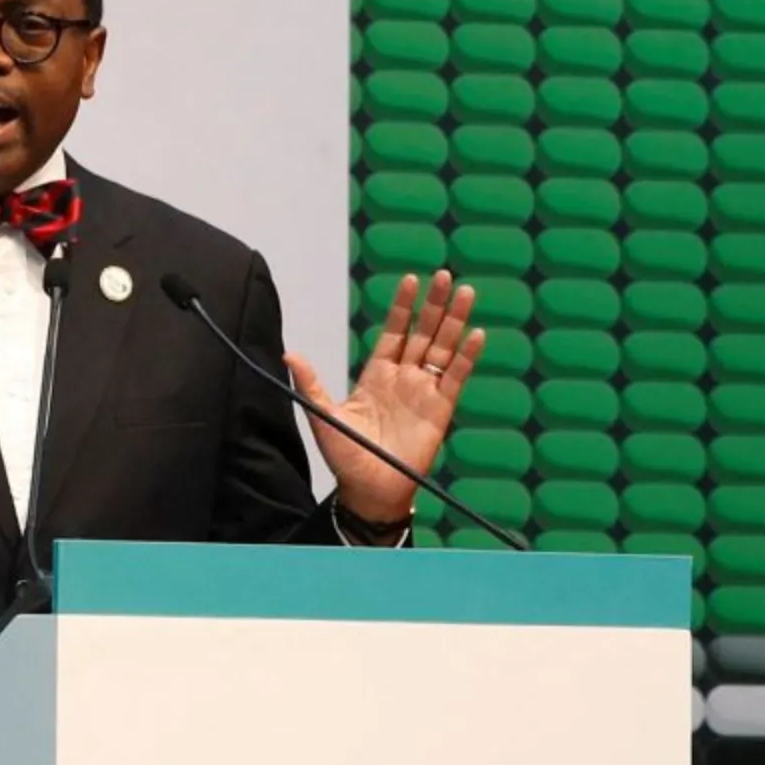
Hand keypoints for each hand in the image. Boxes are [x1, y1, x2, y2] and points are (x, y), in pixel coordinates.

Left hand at [283, 270, 483, 525]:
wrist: (370, 489)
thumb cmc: (347, 455)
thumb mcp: (323, 416)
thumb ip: (311, 383)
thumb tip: (289, 354)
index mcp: (377, 374)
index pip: (394, 331)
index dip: (403, 306)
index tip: (410, 279)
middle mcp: (404, 378)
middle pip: (422, 333)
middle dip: (433, 305)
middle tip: (443, 275)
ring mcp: (424, 392)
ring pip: (442, 349)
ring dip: (454, 321)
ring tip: (466, 293)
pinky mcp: (441, 410)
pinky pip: (456, 378)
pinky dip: (466, 357)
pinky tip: (475, 334)